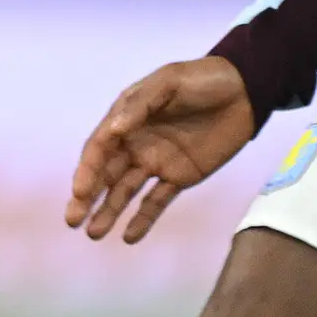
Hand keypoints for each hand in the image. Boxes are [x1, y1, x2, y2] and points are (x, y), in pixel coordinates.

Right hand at [64, 55, 260, 242]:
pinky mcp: (180, 177)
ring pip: (126, 192)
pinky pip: (157, 201)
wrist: (244, 91)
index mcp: (127, 119)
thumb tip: (113, 129)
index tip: (80, 192)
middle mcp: (135, 143)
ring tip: (95, 234)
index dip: (87, 170)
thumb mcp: (169, 83)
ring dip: (109, 212)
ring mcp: (157, 162)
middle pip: (106, 174)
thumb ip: (140, 105)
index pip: (100, 148)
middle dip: (87, 198)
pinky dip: (144, 219)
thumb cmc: (201, 80)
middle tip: (72, 221)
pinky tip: (130, 237)